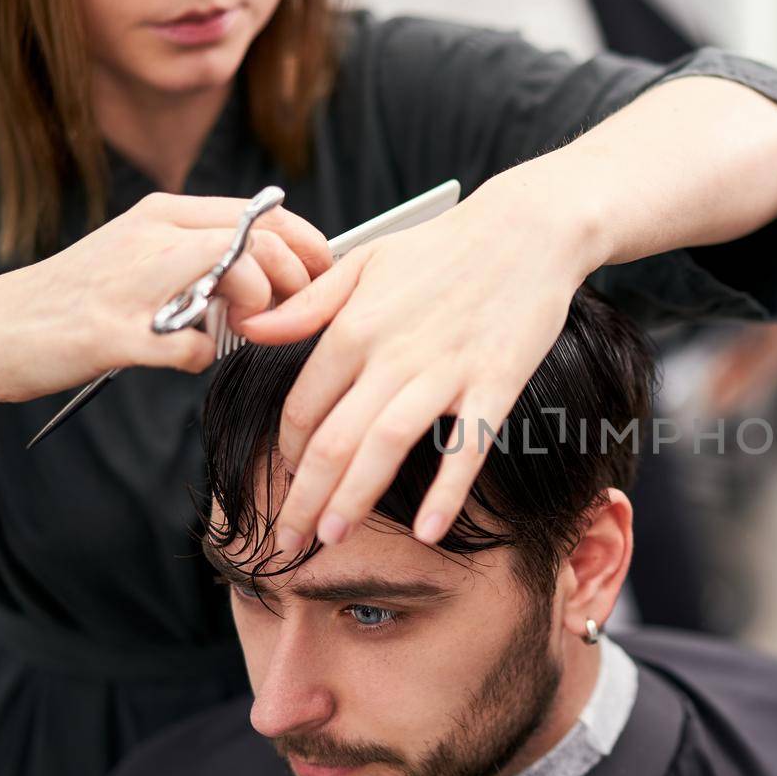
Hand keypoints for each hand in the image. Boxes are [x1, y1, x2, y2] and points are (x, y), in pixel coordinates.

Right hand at [0, 192, 329, 403]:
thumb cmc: (82, 298)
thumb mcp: (143, 253)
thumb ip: (202, 251)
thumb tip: (277, 266)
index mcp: (164, 214)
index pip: (267, 214)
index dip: (311, 248)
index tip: (323, 279)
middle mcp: (152, 236)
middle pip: (262, 242)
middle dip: (294, 283)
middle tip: (286, 315)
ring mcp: (131, 283)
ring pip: (233, 274)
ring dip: (255, 311)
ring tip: (240, 331)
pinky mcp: (111, 333)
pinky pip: (188, 348)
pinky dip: (200, 359)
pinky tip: (186, 358)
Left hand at [238, 179, 599, 550]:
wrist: (526, 231)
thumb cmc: (443, 247)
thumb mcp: (364, 261)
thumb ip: (307, 304)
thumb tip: (250, 330)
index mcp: (354, 326)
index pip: (302, 406)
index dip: (285, 452)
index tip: (285, 479)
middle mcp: (392, 354)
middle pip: (332, 440)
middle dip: (302, 499)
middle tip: (285, 544)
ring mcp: (446, 371)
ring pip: (385, 446)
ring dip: (354, 499)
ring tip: (332, 540)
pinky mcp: (495, 384)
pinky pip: (467, 447)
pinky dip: (447, 491)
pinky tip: (428, 531)